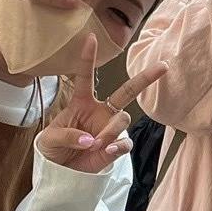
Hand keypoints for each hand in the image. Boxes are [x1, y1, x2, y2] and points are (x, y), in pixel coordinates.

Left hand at [37, 32, 168, 172]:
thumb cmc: (52, 149)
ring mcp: (110, 129)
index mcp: (81, 103)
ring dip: (110, 131)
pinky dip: (118, 146)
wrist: (60, 173)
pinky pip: (125, 143)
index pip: (85, 77)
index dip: (88, 58)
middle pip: (127, 92)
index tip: (91, 37)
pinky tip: (108, 149)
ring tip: (96, 144)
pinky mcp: (115, 147)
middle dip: (145, 78)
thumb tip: (90, 139)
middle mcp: (100, 112)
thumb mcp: (49, 140)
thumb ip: (67, 135)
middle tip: (162, 66)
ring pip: (123, 120)